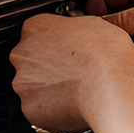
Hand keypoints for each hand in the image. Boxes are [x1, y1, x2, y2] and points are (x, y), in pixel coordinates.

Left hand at [10, 12, 133, 132]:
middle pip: (30, 59)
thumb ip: (72, 29)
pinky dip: (51, 107)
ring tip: (76, 87)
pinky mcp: (28, 108)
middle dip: (47, 65)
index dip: (54, 41)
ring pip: (32, 84)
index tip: (66, 48)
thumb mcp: (93, 25)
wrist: (111, 87)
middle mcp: (22, 53)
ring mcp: (22, 82)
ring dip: (49, 86)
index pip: (36, 31)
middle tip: (73, 69)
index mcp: (35, 27)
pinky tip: (72, 101)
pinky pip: (38, 107)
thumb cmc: (106, 56)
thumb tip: (75, 37)